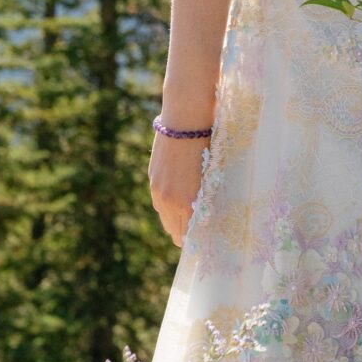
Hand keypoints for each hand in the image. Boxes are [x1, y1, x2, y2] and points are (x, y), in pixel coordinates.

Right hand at [148, 127, 207, 246]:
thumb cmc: (206, 147)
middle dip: (183, 232)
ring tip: (186, 216)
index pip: (185, 234)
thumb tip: (201, 213)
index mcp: (186, 203)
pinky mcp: (153, 180)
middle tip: (194, 230)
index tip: (200, 237)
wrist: (185, 123)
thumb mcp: (208, 177)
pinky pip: (159, 203)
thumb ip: (201, 198)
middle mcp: (169, 201)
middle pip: (173, 230)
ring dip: (174, 219)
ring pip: (164, 218)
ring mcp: (158, 191)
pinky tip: (177, 199)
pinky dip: (167, 205)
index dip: (193, 238)